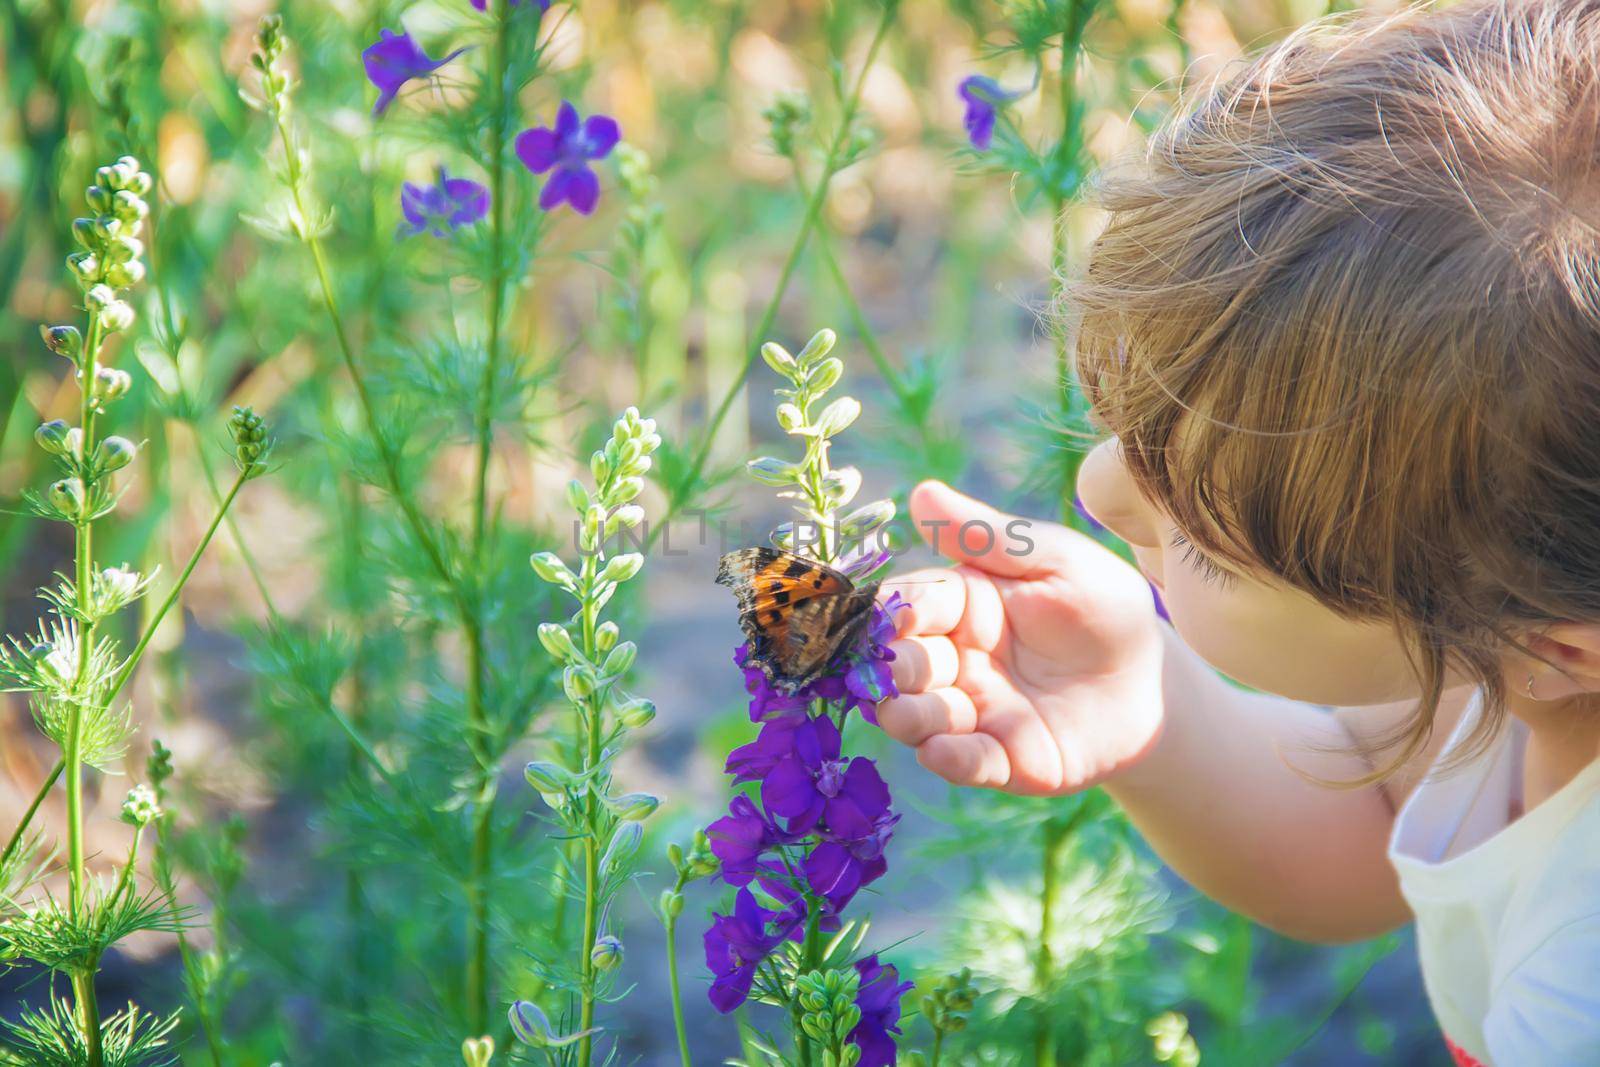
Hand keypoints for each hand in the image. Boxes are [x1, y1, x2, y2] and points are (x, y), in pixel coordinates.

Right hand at [876, 481, 1165, 795]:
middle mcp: (954, 660)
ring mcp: (974, 712)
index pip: (912, 604)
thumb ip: (989, 536)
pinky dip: (949, 759)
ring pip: (923, 717)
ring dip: (907, 716)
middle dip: (893, 668)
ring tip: (903, 714)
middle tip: (891, 670)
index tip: (887, 617)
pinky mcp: (1001, 759)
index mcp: (961, 604)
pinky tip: (942, 752)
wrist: (1154, 682)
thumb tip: (921, 492)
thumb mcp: (1055, 560)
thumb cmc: (1102, 607)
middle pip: (906, 663)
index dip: (893, 611)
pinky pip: (966, 762)